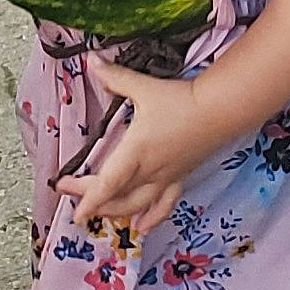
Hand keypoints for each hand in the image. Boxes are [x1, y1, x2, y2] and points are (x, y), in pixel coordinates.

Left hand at [57, 54, 225, 233]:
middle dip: (91, 200)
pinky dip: (151, 218)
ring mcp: (164, 178)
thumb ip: (115, 77)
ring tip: (97, 214)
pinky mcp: (178, 178)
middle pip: (115, 197)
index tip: (73, 210)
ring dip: (115, 212)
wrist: (219, 110)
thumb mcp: (144, 87)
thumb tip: (92, 61)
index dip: (87, 199)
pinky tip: (142, 228)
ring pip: (136, 205)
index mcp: (136, 151)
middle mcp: (149, 171)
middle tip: (70, 193)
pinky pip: (163, 205)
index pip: (107, 184)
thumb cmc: (182, 100)